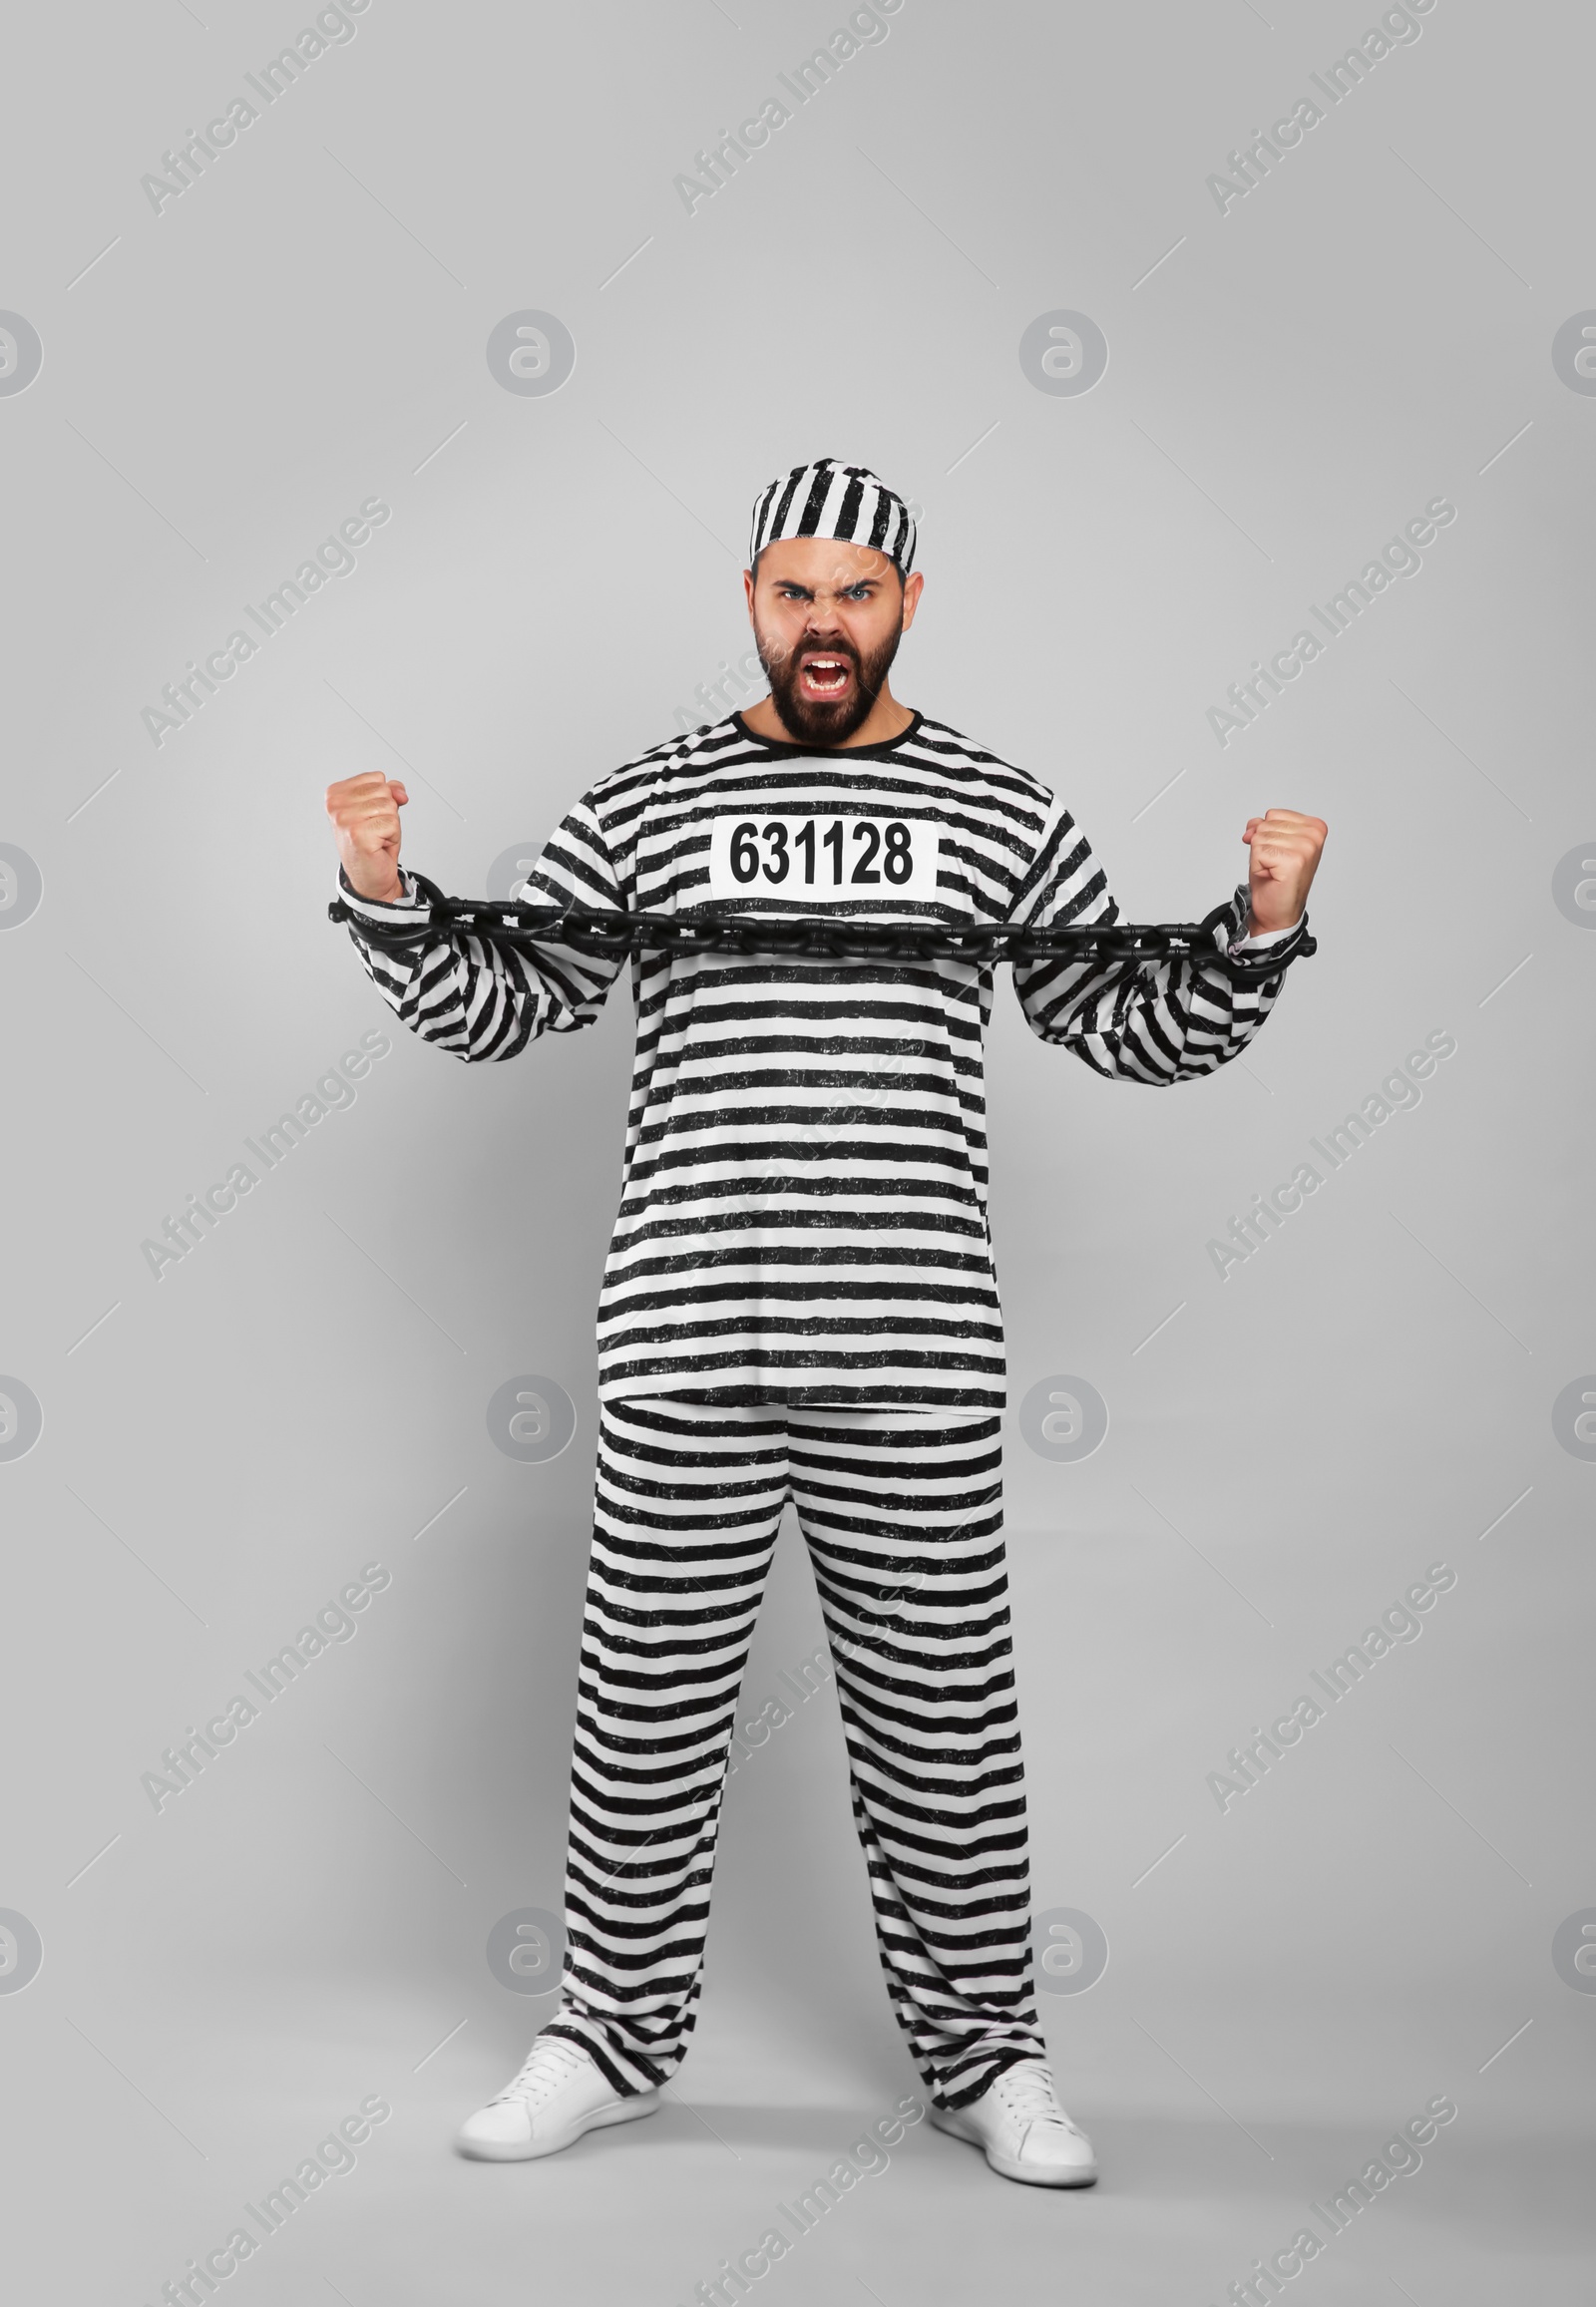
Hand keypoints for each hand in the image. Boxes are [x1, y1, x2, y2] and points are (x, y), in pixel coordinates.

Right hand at [326, 772, 407, 902]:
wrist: (370, 876)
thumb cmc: (372, 842)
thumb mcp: (381, 809)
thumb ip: (390, 791)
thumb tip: (400, 793)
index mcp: (336, 793)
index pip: (377, 778)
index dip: (382, 798)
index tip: (370, 817)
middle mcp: (336, 805)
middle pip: (384, 791)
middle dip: (387, 812)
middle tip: (375, 830)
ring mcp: (344, 819)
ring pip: (390, 807)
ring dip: (390, 825)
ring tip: (377, 837)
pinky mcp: (358, 834)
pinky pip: (393, 823)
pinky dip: (392, 836)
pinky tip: (379, 845)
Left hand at [1242, 807, 1326, 935]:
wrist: (1277, 911)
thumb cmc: (1276, 880)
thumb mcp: (1269, 844)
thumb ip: (1263, 827)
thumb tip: (1253, 825)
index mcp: (1314, 827)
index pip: (1273, 814)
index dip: (1266, 834)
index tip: (1278, 853)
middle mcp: (1313, 836)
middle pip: (1265, 825)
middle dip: (1262, 846)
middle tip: (1274, 864)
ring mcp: (1306, 848)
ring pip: (1260, 837)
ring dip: (1260, 857)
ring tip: (1273, 870)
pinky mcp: (1293, 861)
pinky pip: (1258, 851)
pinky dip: (1258, 866)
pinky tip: (1271, 876)